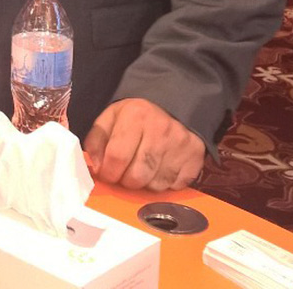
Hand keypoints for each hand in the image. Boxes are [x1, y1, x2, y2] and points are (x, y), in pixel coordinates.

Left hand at [83, 98, 205, 190]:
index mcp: (136, 116)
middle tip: (125, 173)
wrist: (173, 106)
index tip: (107, 173)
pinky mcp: (196, 158)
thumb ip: (97, 141)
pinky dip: (165, 184)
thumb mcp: (111, 118)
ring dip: (145, 183)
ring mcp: (181, 145)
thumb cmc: (136, 116)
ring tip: (143, 168)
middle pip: (137, 176)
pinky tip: (161, 169)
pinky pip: (175, 186)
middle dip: (125, 181)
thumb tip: (96, 168)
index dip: (108, 172)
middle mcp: (161, 130)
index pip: (117, 157)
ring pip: (156, 185)